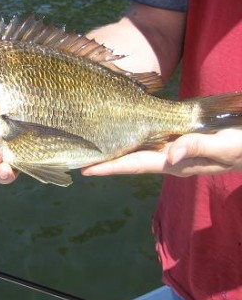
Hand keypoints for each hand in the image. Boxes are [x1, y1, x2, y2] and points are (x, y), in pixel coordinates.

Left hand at [81, 128, 241, 177]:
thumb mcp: (226, 146)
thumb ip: (200, 148)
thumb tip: (171, 154)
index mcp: (176, 162)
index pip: (135, 165)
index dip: (109, 167)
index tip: (84, 170)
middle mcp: (169, 156)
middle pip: (129, 157)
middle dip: (104, 158)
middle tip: (74, 155)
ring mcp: (174, 147)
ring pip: (137, 147)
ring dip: (114, 145)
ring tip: (88, 142)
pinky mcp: (179, 136)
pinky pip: (149, 136)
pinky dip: (131, 133)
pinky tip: (118, 129)